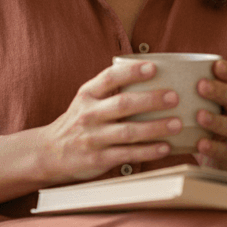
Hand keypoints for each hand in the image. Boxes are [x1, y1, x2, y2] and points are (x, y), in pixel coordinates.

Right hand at [38, 60, 178, 183]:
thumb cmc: (77, 122)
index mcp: (87, 95)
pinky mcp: (98, 159)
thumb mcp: (86, 100)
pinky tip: (165, 147)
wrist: (49, 152)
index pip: (110, 77)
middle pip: (123, 104)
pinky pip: (127, 154)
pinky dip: (148, 151)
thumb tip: (149, 77)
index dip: (132, 71)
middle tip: (174, 97)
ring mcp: (93, 138)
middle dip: (151, 100)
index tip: (153, 67)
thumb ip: (109, 90)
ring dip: (155, 127)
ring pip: (128, 131)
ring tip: (177, 124)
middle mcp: (89, 114)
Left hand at [193, 59, 226, 177]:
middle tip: (201, 86)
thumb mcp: (198, 108)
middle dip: (220, 91)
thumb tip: (148, 67)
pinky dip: (214, 148)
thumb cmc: (201, 128)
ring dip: (216, 120)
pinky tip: (201, 144)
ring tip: (200, 116)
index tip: (216, 65)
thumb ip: (183, 92)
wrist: (221, 164)